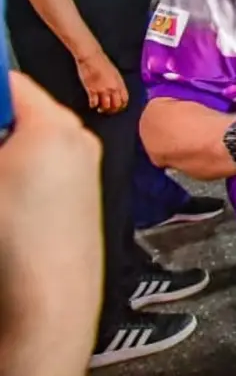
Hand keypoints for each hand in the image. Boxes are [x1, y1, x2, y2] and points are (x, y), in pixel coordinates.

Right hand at [0, 73, 102, 372]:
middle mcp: (77, 136)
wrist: (54, 291)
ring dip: (9, 148)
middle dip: (0, 124)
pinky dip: (25, 169)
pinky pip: (49, 162)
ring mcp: (85, 162)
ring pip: (34, 139)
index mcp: (52, 124)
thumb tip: (2, 136)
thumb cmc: (15, 232)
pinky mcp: (85, 187)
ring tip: (4, 184)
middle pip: (23, 112)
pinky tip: (10, 202)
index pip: (14, 84)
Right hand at [74, 48, 127, 114]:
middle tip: (108, 111)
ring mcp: (102, 90)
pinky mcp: (91, 90)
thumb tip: (117, 92)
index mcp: (120, 83)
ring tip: (100, 109)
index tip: (118, 108)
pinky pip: (93, 103)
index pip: (125, 99)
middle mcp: (113, 88)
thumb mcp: (115, 73)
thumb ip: (117, 84)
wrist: (92, 58)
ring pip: (105, 106)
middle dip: (113, 110)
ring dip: (103, 109)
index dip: (122, 106)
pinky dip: (93, 105)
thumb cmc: (103, 63)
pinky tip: (92, 104)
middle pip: (116, 105)